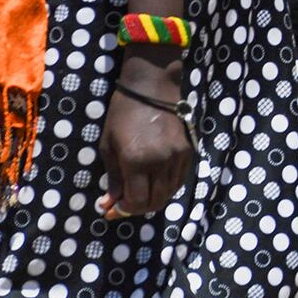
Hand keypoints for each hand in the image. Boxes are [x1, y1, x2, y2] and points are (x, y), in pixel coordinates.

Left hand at [99, 51, 191, 220]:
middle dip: (139, 207)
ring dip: (155, 198)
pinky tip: (156, 182)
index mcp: (136, 160)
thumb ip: (112, 178)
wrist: (152, 86)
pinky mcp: (189, 150)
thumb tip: (110, 204)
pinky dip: (167, 187)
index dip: (125, 210)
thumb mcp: (108, 145)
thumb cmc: (123, 114)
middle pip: (156, 201)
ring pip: (170, 192)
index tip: (115, 208)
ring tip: (141, 192)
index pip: (137, 201)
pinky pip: (180, 179)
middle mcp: (161, 161)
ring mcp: (178, 156)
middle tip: (127, 203)